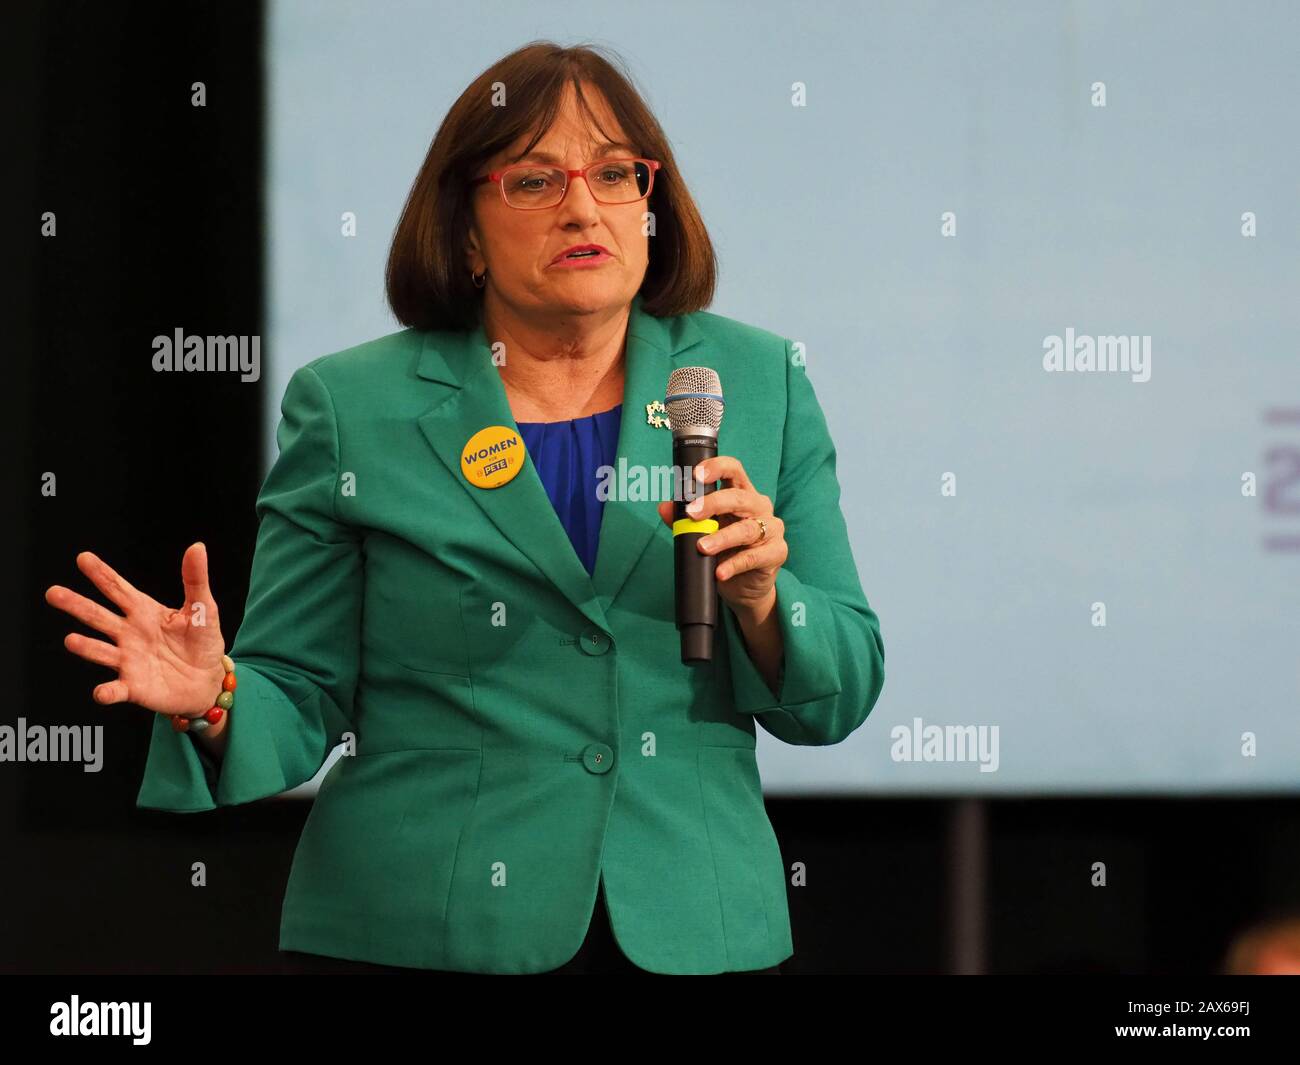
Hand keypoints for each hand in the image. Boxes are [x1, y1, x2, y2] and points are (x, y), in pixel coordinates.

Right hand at [44, 543, 227, 718]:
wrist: (208, 680)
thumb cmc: (202, 641)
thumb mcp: (203, 608)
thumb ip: (196, 580)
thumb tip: (197, 547)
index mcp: (144, 612)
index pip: (118, 589)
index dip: (102, 573)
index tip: (83, 558)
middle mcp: (129, 634)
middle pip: (98, 616)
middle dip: (76, 605)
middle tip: (53, 593)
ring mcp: (128, 660)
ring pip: (100, 651)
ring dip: (86, 647)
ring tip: (71, 640)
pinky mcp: (133, 687)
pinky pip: (115, 690)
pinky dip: (107, 692)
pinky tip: (101, 692)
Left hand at [656, 455, 787, 616]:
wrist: (744, 585)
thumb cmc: (725, 551)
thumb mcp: (703, 532)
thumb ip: (684, 520)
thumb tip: (663, 508)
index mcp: (742, 494)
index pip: (733, 470)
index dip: (716, 468)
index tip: (696, 475)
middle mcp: (759, 506)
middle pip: (739, 497)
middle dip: (713, 503)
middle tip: (691, 513)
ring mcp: (772, 529)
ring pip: (747, 528)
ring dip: (722, 538)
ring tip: (702, 547)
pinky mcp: (777, 552)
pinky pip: (755, 557)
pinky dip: (735, 565)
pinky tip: (720, 572)